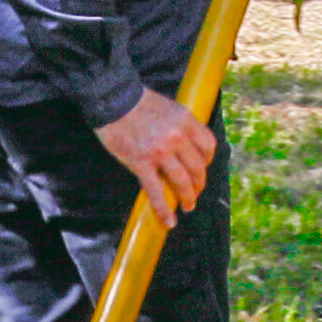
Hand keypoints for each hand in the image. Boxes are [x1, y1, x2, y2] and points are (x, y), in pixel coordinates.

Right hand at [98, 90, 217, 213]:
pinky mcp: (141, 163)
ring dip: (189, 197)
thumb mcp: (169, 107)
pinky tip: (169, 221)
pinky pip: (156, 191)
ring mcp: (160, 152)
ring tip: (189, 206)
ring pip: (182, 181)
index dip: (208, 160)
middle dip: (199, 183)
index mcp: (186, 120)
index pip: (208, 145)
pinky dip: (164, 209)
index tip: (203, 167)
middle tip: (196, 192)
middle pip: (198, 166)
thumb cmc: (138, 102)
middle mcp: (177, 137)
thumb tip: (186, 143)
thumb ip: (180, 125)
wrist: (113, 100)